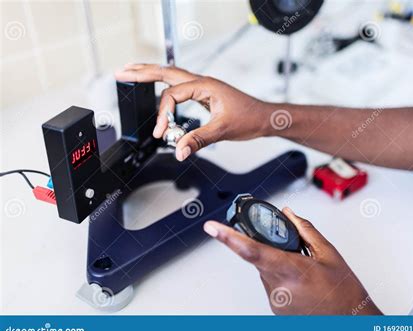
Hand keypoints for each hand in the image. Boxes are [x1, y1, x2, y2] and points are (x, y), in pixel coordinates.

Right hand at [115, 63, 270, 160]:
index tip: (163, 133)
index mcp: (205, 86)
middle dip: (142, 72)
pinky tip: (158, 85)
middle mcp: (202, 82)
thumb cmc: (249, 119)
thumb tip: (180, 151)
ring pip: (172, 75)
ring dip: (151, 73)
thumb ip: (198, 140)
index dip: (164, 115)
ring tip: (132, 72)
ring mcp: (203, 87)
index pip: (172, 95)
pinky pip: (179, 85)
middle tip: (122, 73)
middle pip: (166, 72)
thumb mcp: (222, 131)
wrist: (264, 118)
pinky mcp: (204, 94)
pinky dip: (164, 84)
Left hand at [203, 208, 381, 314]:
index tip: (212, 227)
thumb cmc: (344, 293)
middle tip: (293, 249)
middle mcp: (278, 287)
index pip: (251, 250)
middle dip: (272, 246)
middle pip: (260, 257)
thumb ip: (304, 230)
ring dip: (278, 262)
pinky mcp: (275, 308)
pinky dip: (281, 275)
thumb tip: (288, 214)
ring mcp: (275, 300)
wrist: (351, 323)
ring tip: (305, 271)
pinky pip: (271, 282)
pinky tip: (301, 281)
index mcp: (292, 270)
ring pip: (266, 269)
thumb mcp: (329, 254)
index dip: (228, 238)